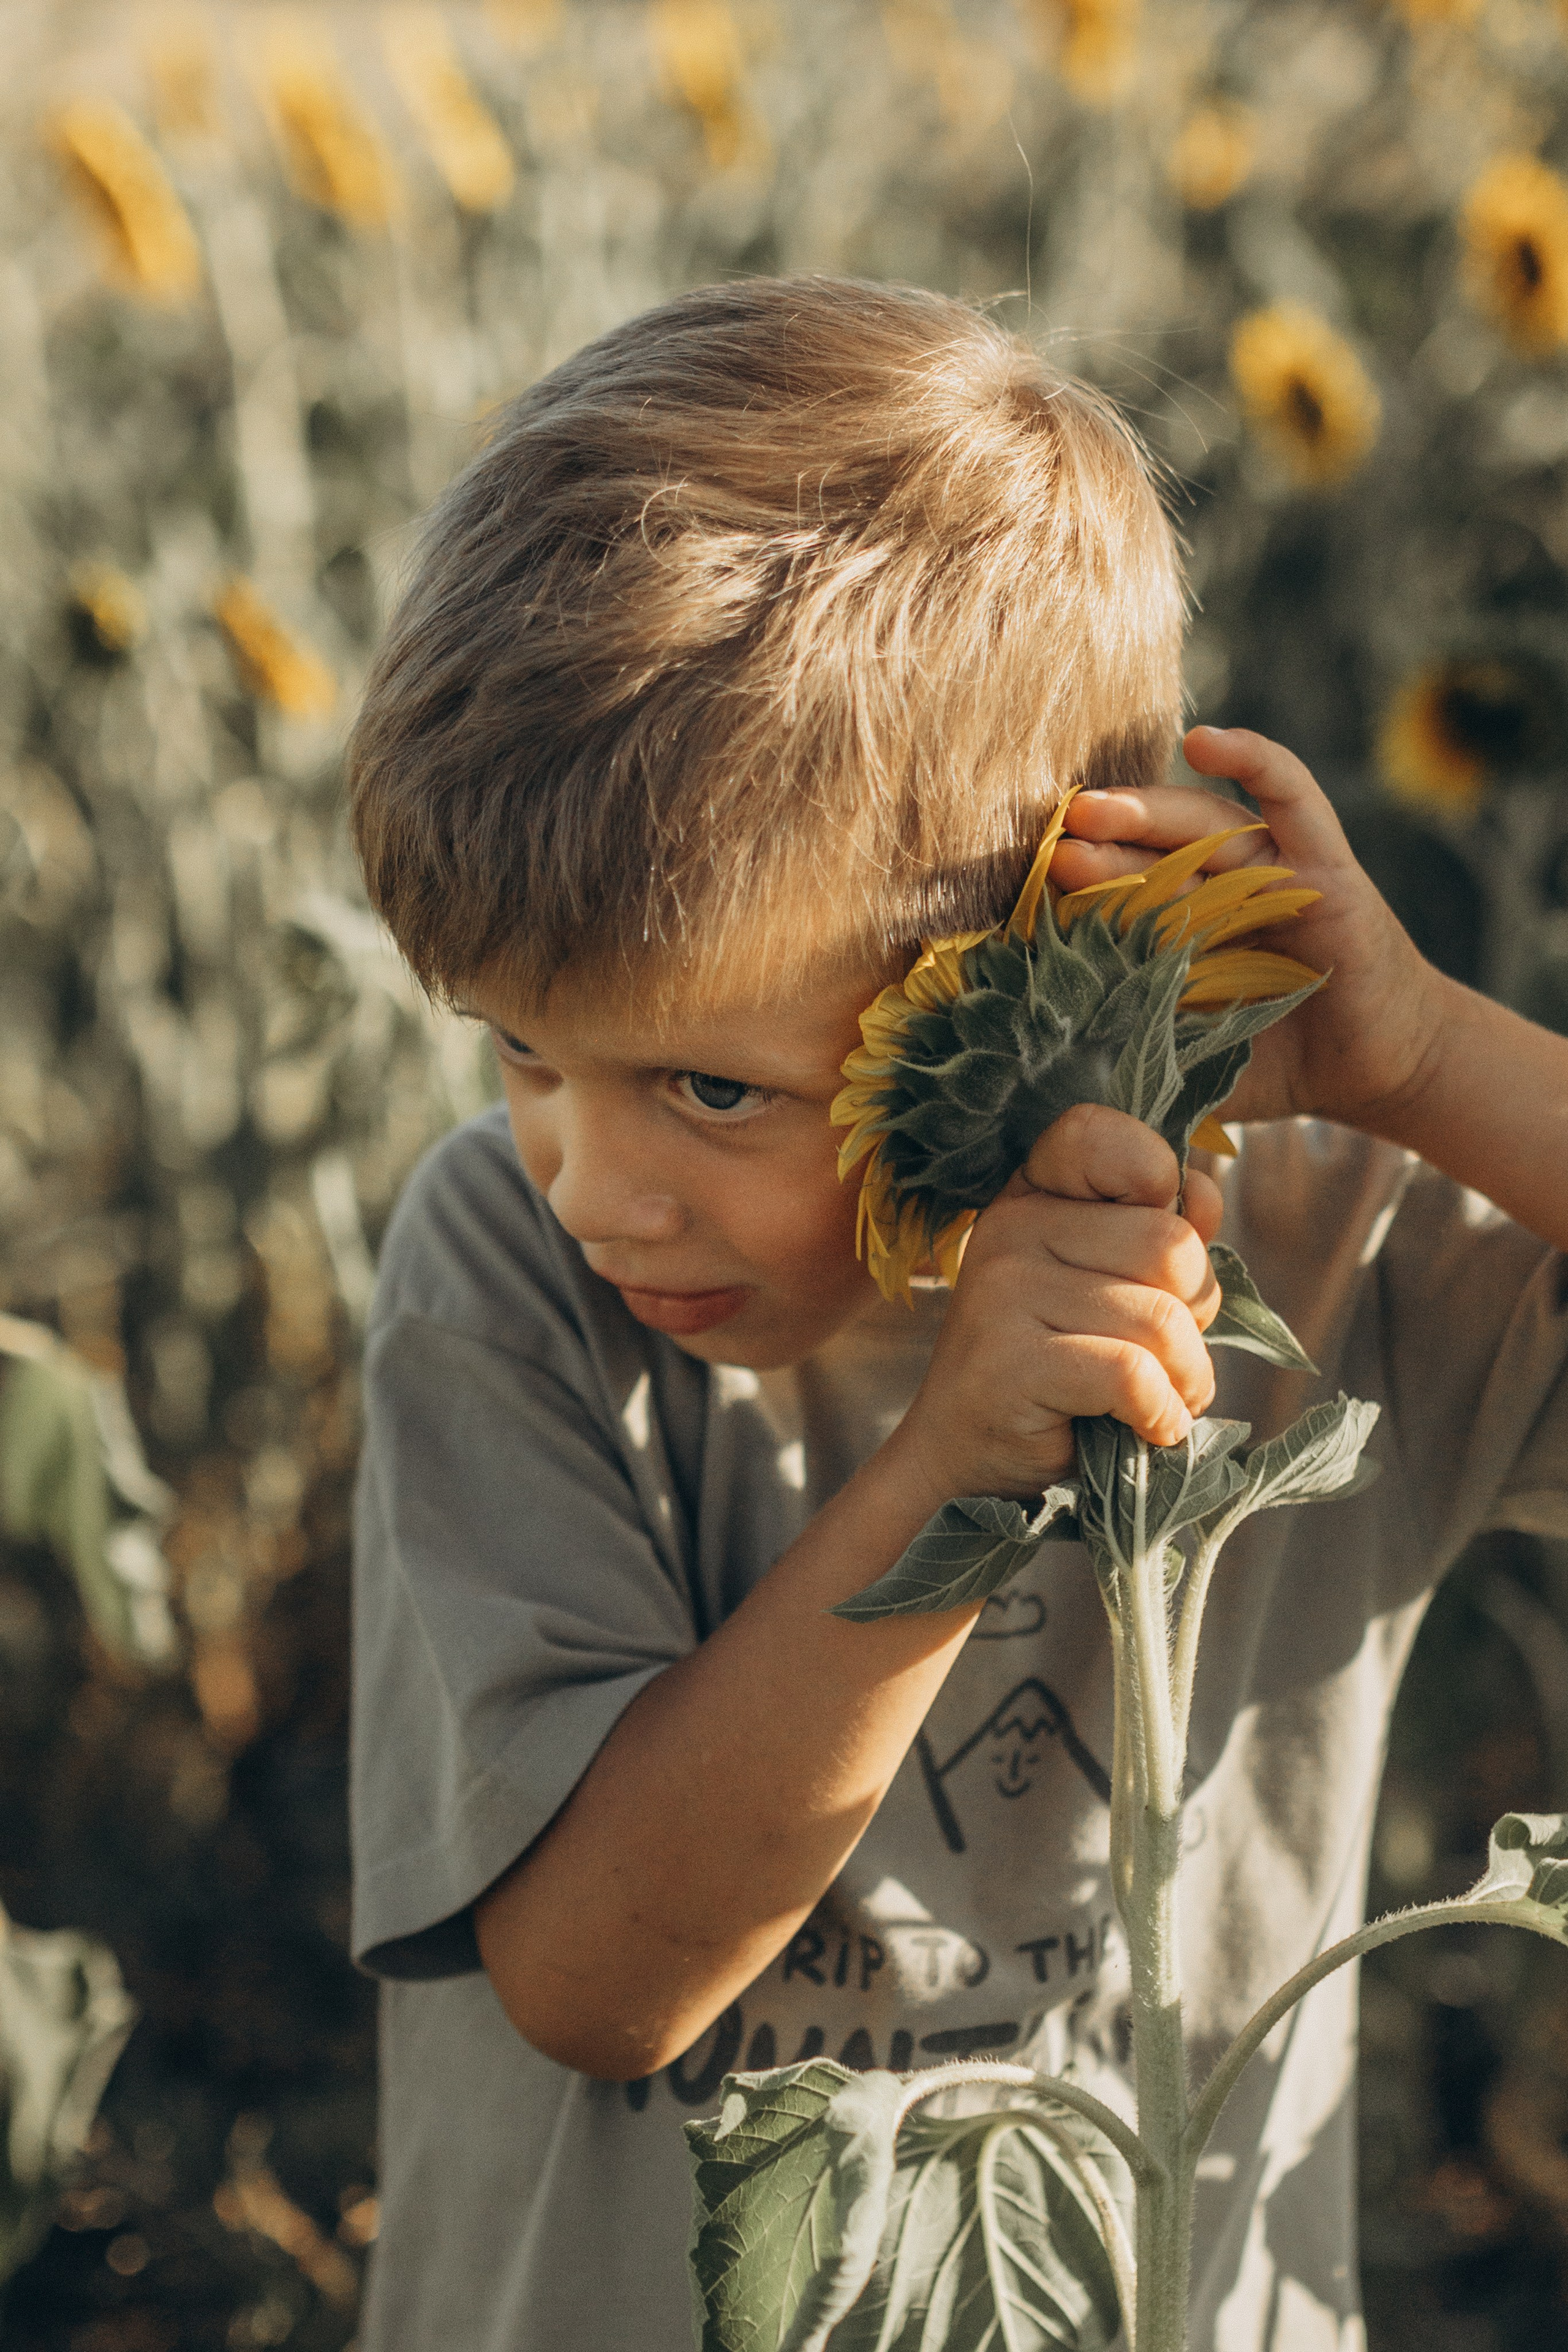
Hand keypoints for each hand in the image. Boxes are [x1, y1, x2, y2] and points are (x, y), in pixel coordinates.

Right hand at [891, 1104, 1224, 1500]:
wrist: (968, 1462)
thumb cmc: (1059, 1371)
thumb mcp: (1109, 1285)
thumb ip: (1157, 1235)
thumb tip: (1206, 1198)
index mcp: (1031, 1194)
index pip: (1097, 1133)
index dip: (1159, 1179)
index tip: (1157, 1255)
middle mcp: (1010, 1228)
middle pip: (1168, 1242)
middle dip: (1195, 1311)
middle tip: (1169, 1353)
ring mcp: (1002, 1291)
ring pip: (1161, 1317)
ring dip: (1185, 1376)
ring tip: (1159, 1399)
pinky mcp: (1010, 1360)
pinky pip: (1132, 1374)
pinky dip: (1160, 1412)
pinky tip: (1145, 1427)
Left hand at [1050, 727, 1445, 1131]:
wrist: (1376, 1070)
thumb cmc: (1276, 1063)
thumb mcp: (1190, 1060)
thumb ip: (1132, 1051)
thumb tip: (1048, 1066)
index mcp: (1178, 929)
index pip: (1118, 897)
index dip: (1075, 895)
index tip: (1024, 901)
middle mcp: (1220, 888)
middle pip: (1150, 856)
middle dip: (1100, 850)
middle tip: (1051, 851)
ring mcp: (1273, 870)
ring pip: (1202, 827)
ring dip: (1147, 813)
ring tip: (1091, 810)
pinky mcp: (1325, 865)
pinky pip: (1290, 796)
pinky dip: (1253, 759)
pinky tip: (1205, 739)